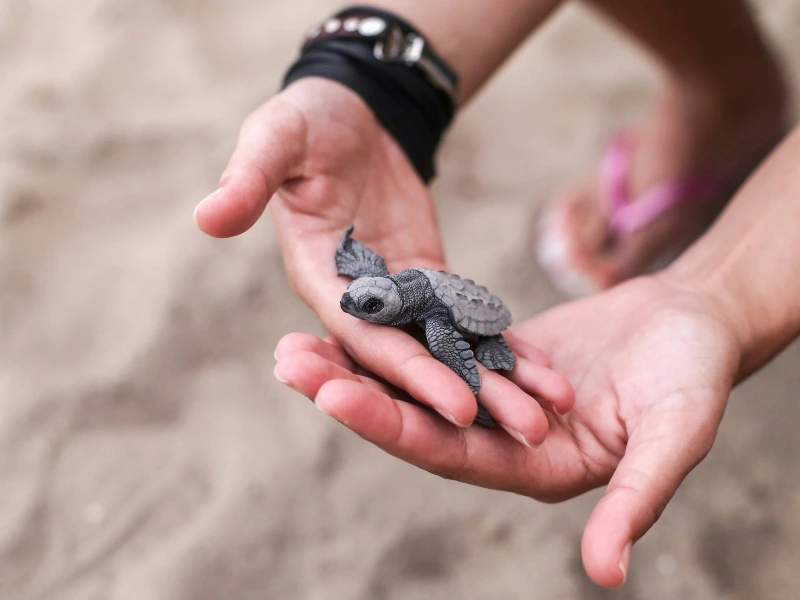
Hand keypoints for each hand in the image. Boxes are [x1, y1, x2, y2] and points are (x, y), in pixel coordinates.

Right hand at [196, 78, 570, 434]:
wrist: (350, 112)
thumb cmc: (307, 122)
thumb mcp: (275, 139)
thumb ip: (249, 180)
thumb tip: (206, 217)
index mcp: (320, 280)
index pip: (367, 338)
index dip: (409, 373)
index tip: (458, 408)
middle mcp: (360, 301)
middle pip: (417, 359)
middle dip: (470, 396)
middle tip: (529, 433)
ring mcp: (397, 295)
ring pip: (448, 347)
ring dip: (497, 381)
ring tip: (550, 413)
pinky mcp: (428, 279)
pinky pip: (466, 318)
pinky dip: (501, 344)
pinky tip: (542, 371)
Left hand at [273, 274, 742, 587]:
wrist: (695, 322)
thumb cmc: (696, 377)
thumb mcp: (675, 435)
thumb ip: (637, 498)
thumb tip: (606, 574)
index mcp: (532, 468)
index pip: (445, 452)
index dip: (390, 425)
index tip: (332, 395)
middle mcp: (501, 439)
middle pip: (412, 419)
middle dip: (349, 390)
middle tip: (287, 359)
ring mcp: (493, 397)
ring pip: (414, 382)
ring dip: (358, 361)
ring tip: (297, 337)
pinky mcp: (493, 356)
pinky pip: (435, 344)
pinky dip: (396, 331)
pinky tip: (357, 310)